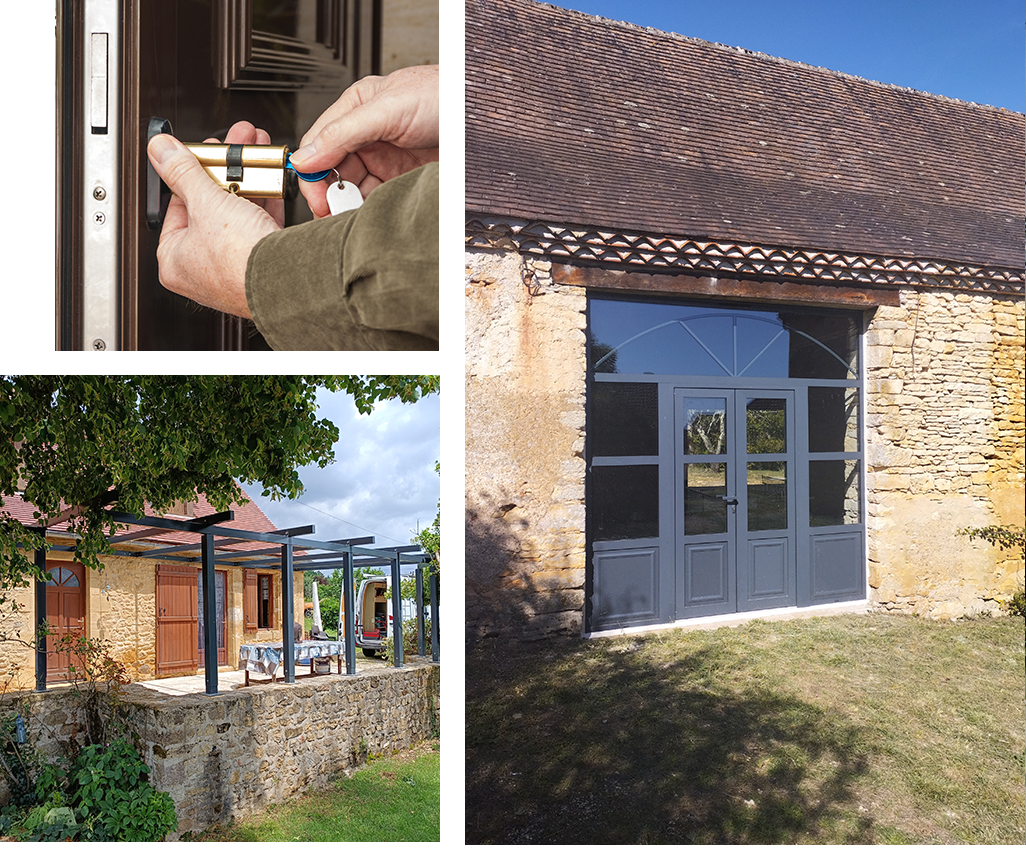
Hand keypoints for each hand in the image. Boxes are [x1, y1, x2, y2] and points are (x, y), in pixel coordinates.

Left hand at [146, 121, 283, 317]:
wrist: (285, 282)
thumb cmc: (240, 261)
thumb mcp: (205, 203)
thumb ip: (182, 171)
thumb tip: (160, 150)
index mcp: (174, 260)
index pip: (177, 205)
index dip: (191, 172)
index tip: (202, 152)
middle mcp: (201, 269)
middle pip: (208, 207)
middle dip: (224, 172)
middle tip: (230, 149)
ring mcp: (233, 268)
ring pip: (236, 215)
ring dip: (247, 183)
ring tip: (252, 157)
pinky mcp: (261, 265)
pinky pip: (258, 227)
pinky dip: (264, 203)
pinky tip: (269, 181)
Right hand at [289, 64, 439, 216]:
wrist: (483, 111)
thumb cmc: (442, 94)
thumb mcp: (386, 110)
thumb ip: (342, 134)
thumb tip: (304, 159)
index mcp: (355, 110)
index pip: (318, 146)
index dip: (312, 174)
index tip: (316, 199)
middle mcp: (368, 135)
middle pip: (335, 171)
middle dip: (332, 194)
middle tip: (334, 215)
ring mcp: (388, 158)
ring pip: (358, 189)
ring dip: (352, 205)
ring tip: (352, 218)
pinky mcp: (406, 177)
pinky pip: (382, 198)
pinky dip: (374, 209)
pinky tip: (372, 216)